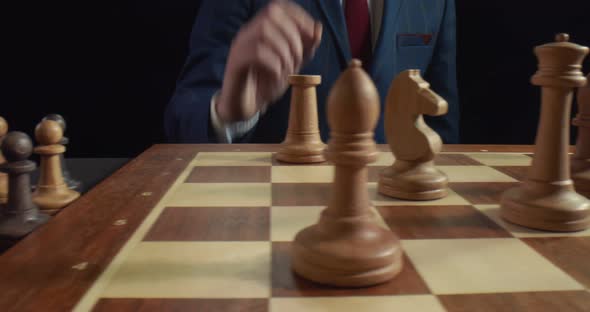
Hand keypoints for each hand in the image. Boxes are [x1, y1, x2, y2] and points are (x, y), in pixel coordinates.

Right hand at [216, 0, 322, 121]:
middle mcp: (248, 33)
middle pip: (271, 15)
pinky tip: (276, 76)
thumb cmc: (265, 84)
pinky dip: (273, 64)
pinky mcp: (235, 63)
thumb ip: (305, 48)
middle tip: (298, 60)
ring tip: (287, 70)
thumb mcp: (291, 65)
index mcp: (260, 29)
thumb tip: (317, 27)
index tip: (312, 36)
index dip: (298, 16)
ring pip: (264, 32)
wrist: (243, 107)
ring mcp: (239, 46)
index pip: (278, 6)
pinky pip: (256, 53)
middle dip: (293, 36)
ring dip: (284, 52)